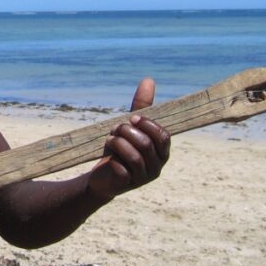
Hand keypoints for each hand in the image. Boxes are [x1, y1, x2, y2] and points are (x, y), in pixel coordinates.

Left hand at [88, 78, 170, 201]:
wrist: (102, 176)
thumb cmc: (119, 149)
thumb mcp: (130, 127)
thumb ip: (141, 107)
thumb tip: (149, 80)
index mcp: (161, 152)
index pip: (163, 136)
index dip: (148, 124)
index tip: (132, 118)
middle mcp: (156, 166)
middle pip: (147, 144)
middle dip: (129, 131)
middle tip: (116, 128)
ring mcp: (143, 178)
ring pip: (134, 155)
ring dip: (118, 142)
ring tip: (110, 139)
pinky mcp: (127, 185)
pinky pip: (122, 168)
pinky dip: (112, 157)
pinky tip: (107, 155)